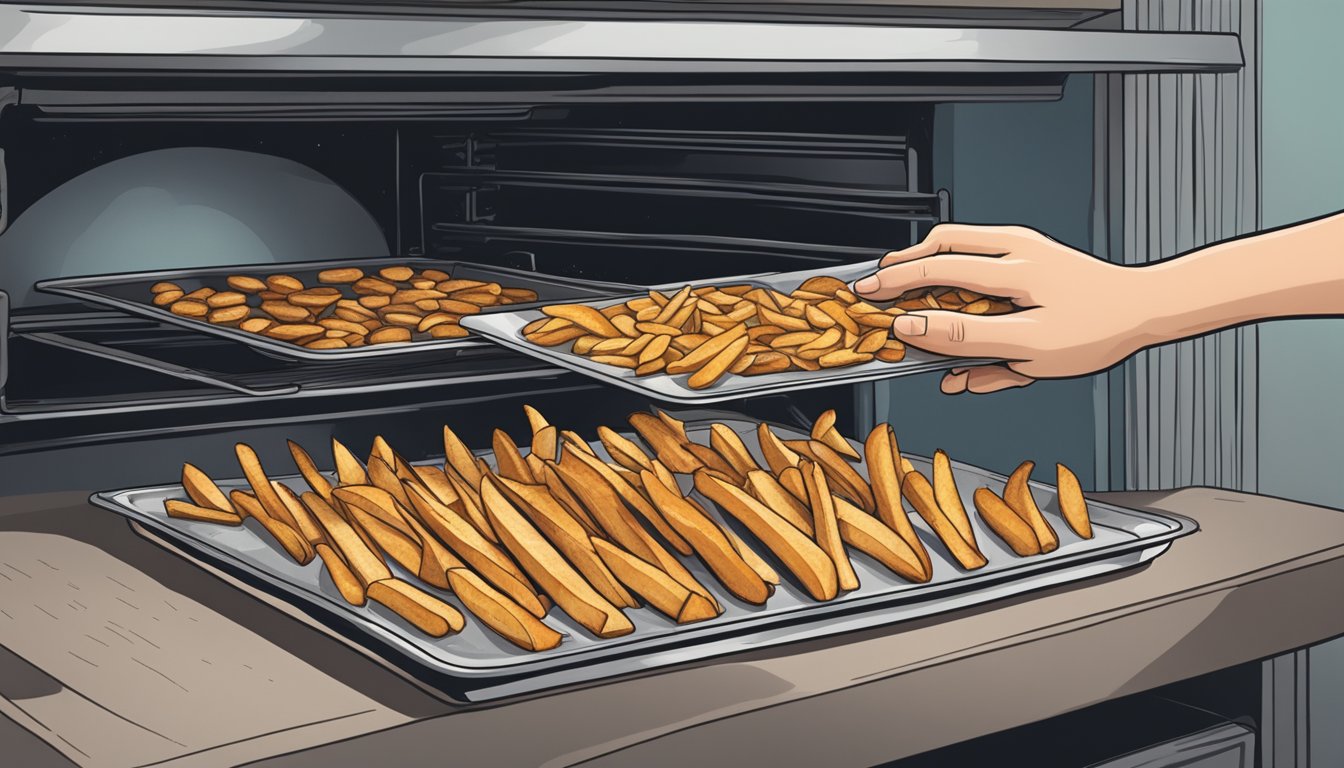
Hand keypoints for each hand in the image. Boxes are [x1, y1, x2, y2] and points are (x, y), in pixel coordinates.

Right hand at [854, 224, 1146, 393]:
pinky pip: (986, 261)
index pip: (935, 269)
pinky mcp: (1034, 258)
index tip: (866, 296)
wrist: (1148, 309)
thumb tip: (914, 330)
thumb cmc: (1098, 328)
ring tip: (907, 284)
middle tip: (877, 282)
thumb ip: (965, 338)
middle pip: (943, 243)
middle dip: (904, 263)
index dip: (895, 284)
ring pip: (961, 246)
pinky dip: (962, 278)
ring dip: (930, 266)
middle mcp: (1016, 247)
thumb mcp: (1027, 347)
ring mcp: (1026, 248)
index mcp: (1012, 266)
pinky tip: (958, 310)